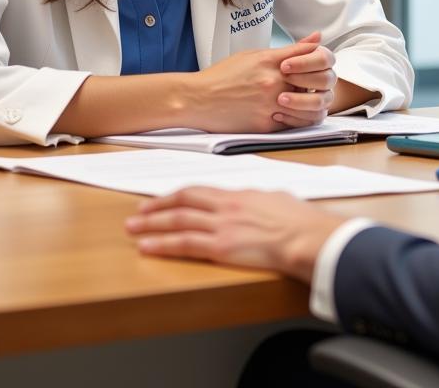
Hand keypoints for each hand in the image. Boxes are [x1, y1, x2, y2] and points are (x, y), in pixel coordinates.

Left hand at [125, 186, 345, 281]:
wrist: (305, 236)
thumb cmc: (299, 220)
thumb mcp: (277, 199)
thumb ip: (260, 200)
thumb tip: (258, 202)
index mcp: (239, 194)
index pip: (200, 191)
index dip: (178, 195)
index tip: (163, 199)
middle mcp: (226, 206)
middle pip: (183, 201)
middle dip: (157, 207)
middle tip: (138, 212)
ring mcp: (221, 226)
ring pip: (178, 221)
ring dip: (152, 225)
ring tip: (133, 228)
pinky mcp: (221, 246)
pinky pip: (184, 244)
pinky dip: (163, 245)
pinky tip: (147, 247)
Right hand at [185, 34, 325, 131]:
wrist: (197, 99)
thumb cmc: (223, 76)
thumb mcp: (254, 55)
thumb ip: (288, 51)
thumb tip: (316, 39)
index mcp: (270, 60)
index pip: (310, 56)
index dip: (318, 61)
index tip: (316, 65)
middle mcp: (273, 81)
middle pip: (314, 81)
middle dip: (315, 83)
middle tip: (310, 85)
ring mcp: (271, 103)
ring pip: (310, 105)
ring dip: (310, 103)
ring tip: (302, 101)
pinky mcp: (266, 124)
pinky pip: (294, 123)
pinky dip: (296, 118)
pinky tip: (288, 113)